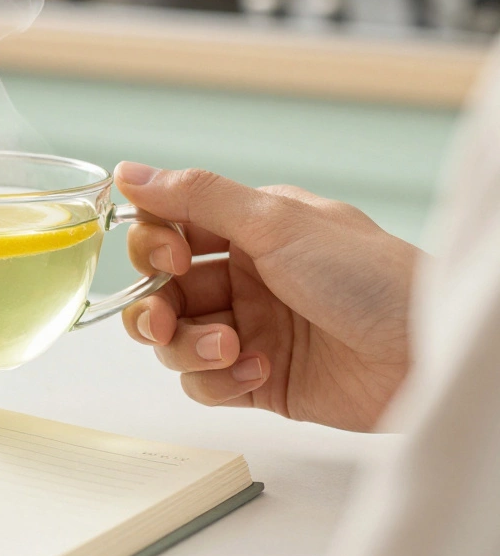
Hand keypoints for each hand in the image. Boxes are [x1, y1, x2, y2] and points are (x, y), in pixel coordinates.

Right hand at [114, 163, 418, 431]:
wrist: (428, 353)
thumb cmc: (369, 278)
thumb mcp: (277, 223)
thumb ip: (197, 197)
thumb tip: (127, 171)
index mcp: (249, 230)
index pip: (167, 231)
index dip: (152, 247)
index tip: (169, 258)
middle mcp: (244, 278)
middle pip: (160, 292)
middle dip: (153, 307)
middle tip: (164, 318)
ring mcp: (251, 330)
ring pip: (174, 341)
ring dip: (187, 347)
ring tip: (230, 349)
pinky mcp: (259, 381)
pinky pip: (204, 384)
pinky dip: (219, 381)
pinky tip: (259, 372)